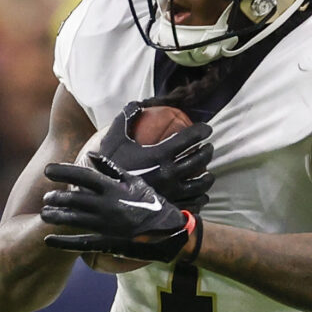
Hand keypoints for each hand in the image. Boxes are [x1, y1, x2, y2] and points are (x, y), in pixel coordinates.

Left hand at [42, 154, 196, 262]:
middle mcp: (107, 206)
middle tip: (47, 196)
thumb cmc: (151, 202)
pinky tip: (48, 240)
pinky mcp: (107, 242)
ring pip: (73, 220)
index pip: (83, 177)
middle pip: (74, 200)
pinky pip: (80, 243)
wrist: (169, 230)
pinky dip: (63, 242)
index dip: (63, 172)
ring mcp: (106, 226)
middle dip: (56, 197)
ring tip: (44, 213)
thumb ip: (111, 168)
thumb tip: (89, 155)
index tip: (48, 170)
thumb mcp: (134, 181)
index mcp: (114, 189)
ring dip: (56, 216)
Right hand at [98, 101, 214, 210]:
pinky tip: (201, 194)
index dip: (201, 131)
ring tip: (207, 173)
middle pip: (199, 159)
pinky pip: (194, 202)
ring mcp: (172, 192)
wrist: (103, 198)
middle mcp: (170, 173)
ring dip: (208, 176)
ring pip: (200, 183)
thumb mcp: (115, 139)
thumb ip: (126, 119)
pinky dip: (201, 197)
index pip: (189, 138)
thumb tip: (137, 104)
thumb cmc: (111, 167)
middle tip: (208, 147)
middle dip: (207, 151)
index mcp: (159, 155)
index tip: (206, 129)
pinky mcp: (171, 207)